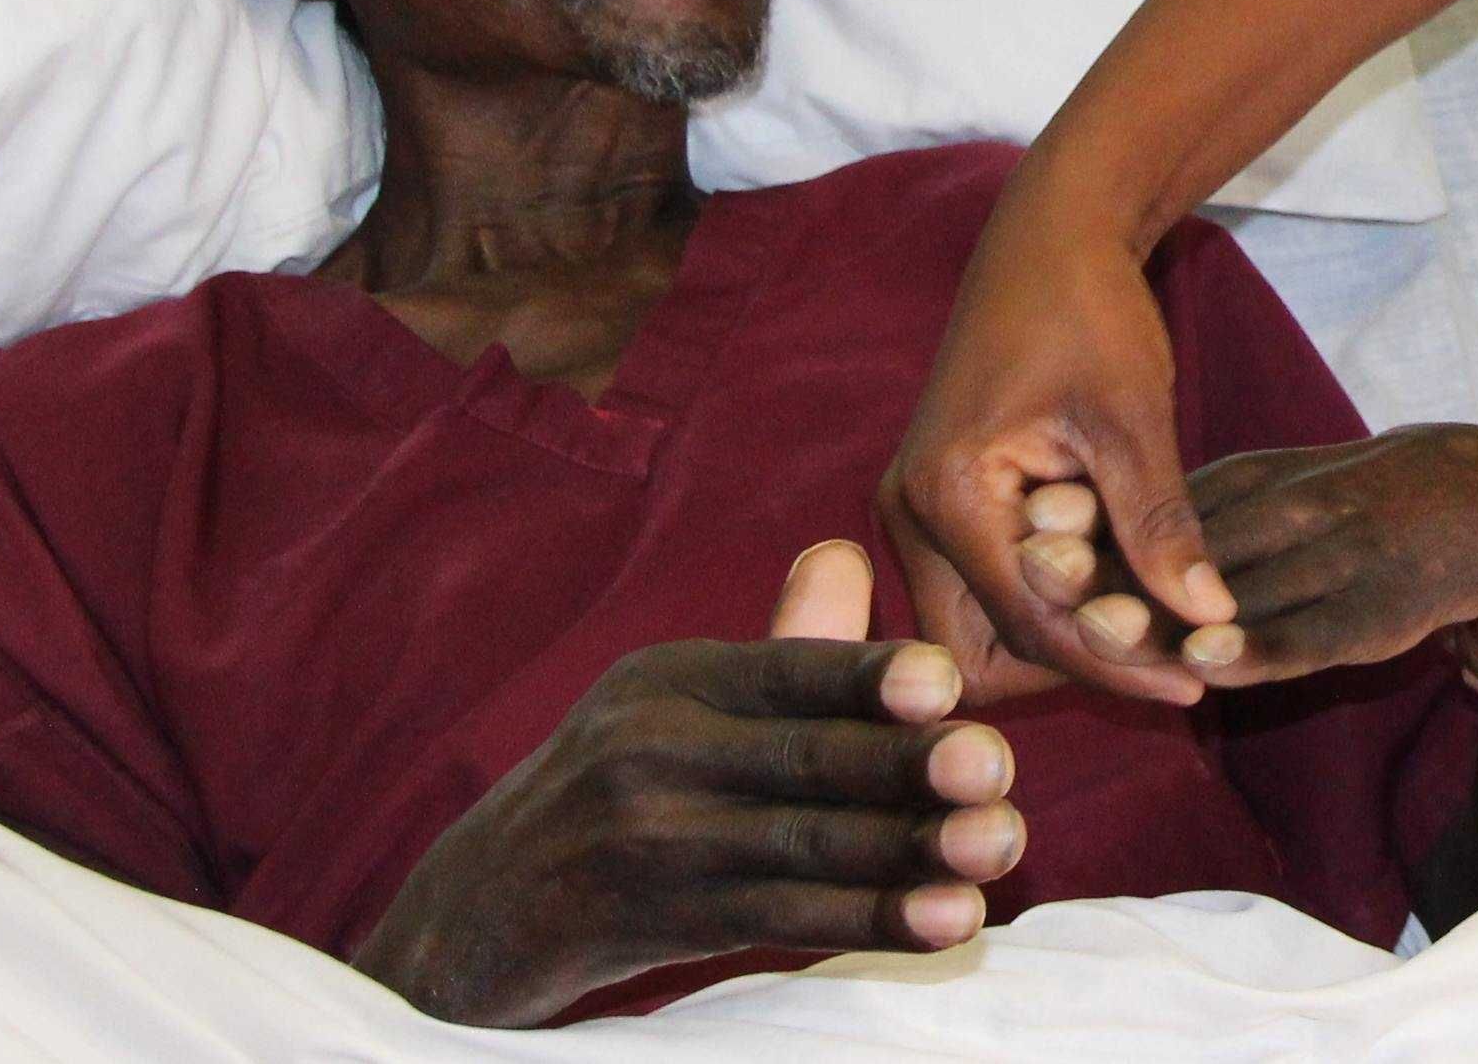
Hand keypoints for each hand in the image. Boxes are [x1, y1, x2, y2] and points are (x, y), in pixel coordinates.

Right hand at [350, 541, 1023, 1025]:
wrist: (479, 912)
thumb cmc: (614, 786)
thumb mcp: (675, 702)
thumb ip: (778, 649)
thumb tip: (848, 555)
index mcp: (672, 680)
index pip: (782, 671)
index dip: (864, 678)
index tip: (944, 684)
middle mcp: (654, 752)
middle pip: (802, 761)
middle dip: (907, 769)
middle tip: (995, 771)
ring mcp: (653, 843)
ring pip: (804, 846)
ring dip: (908, 853)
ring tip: (998, 850)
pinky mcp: (660, 923)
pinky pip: (784, 919)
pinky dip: (869, 919)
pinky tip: (944, 919)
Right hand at [878, 175, 1228, 709]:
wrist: (1050, 235)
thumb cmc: (1088, 308)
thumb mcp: (1132, 415)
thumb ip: (1160, 523)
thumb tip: (1211, 619)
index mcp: (945, 496)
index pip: (1028, 626)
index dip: (1114, 661)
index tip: (1194, 683)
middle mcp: (909, 516)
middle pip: (983, 652)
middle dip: (1073, 668)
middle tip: (1173, 668)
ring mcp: (917, 513)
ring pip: (982, 629)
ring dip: (1061, 640)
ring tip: (1159, 636)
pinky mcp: (941, 506)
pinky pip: (988, 588)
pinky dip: (1050, 603)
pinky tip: (1125, 595)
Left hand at [1014, 426, 1477, 686]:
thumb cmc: (1365, 501)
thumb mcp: (1278, 486)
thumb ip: (1200, 515)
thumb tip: (1106, 542)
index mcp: (1254, 481)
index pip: (1159, 506)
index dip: (1093, 526)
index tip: (1022, 538)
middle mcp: (1288, 511)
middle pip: (1183, 545)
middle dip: (1110, 566)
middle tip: (1039, 581)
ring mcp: (1334, 558)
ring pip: (1238, 589)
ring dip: (1165, 610)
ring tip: (1097, 631)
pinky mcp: (1377, 608)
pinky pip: (1310, 631)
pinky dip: (1259, 644)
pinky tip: (1210, 661)